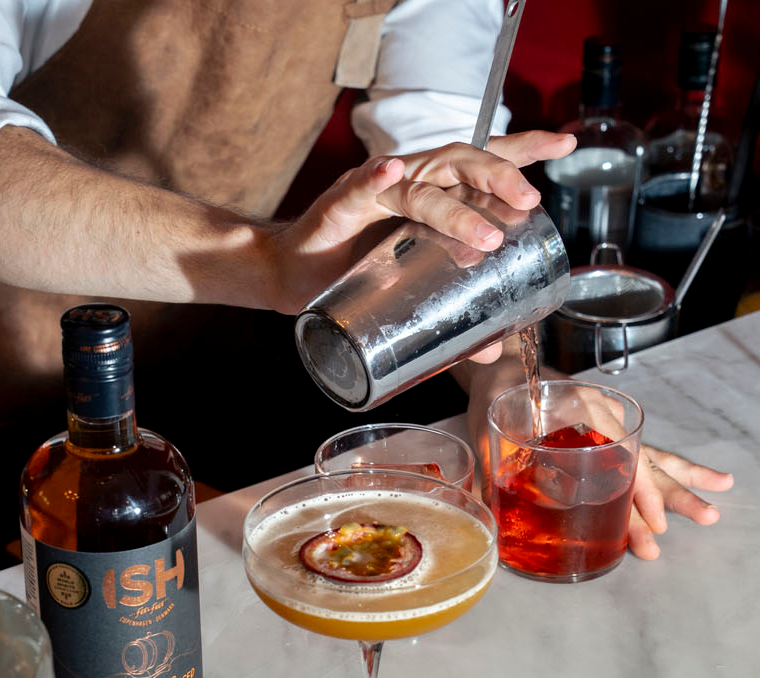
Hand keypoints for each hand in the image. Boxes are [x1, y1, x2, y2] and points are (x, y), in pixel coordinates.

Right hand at [268, 130, 576, 316]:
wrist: (290, 276)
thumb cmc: (351, 274)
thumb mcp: (408, 293)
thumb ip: (451, 313)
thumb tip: (495, 351)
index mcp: (430, 194)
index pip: (482, 161)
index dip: (523, 150)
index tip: (565, 149)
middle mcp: (407, 182)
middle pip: (461, 163)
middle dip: (499, 177)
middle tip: (529, 203)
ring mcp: (374, 191)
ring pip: (421, 183)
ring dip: (455, 205)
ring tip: (485, 232)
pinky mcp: (338, 206)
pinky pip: (359, 188)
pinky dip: (374, 179)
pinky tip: (390, 170)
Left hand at [455, 335, 734, 560]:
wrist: (501, 363)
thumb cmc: (496, 394)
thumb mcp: (490, 431)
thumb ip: (491, 471)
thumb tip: (487, 512)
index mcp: (579, 408)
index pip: (618, 456)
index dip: (635, 491)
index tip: (649, 521)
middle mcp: (601, 413)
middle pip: (643, 459)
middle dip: (668, 495)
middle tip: (705, 518)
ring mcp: (607, 420)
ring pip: (649, 455)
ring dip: (679, 483)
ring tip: (713, 504)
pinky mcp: (605, 428)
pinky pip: (639, 451)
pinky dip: (664, 470)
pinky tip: (693, 484)